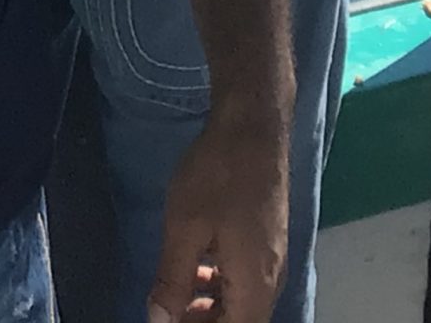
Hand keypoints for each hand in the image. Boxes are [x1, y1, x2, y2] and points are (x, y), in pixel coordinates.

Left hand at [146, 112, 288, 320]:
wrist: (253, 127)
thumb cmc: (218, 175)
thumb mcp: (185, 228)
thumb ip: (173, 280)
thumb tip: (158, 321)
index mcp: (254, 285)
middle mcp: (271, 278)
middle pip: (241, 319)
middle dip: (205, 322)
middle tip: (169, 314)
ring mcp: (272, 258)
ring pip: (243, 301)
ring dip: (211, 307)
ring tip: (176, 300)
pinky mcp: (267, 239)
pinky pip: (246, 279)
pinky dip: (220, 284)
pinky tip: (196, 268)